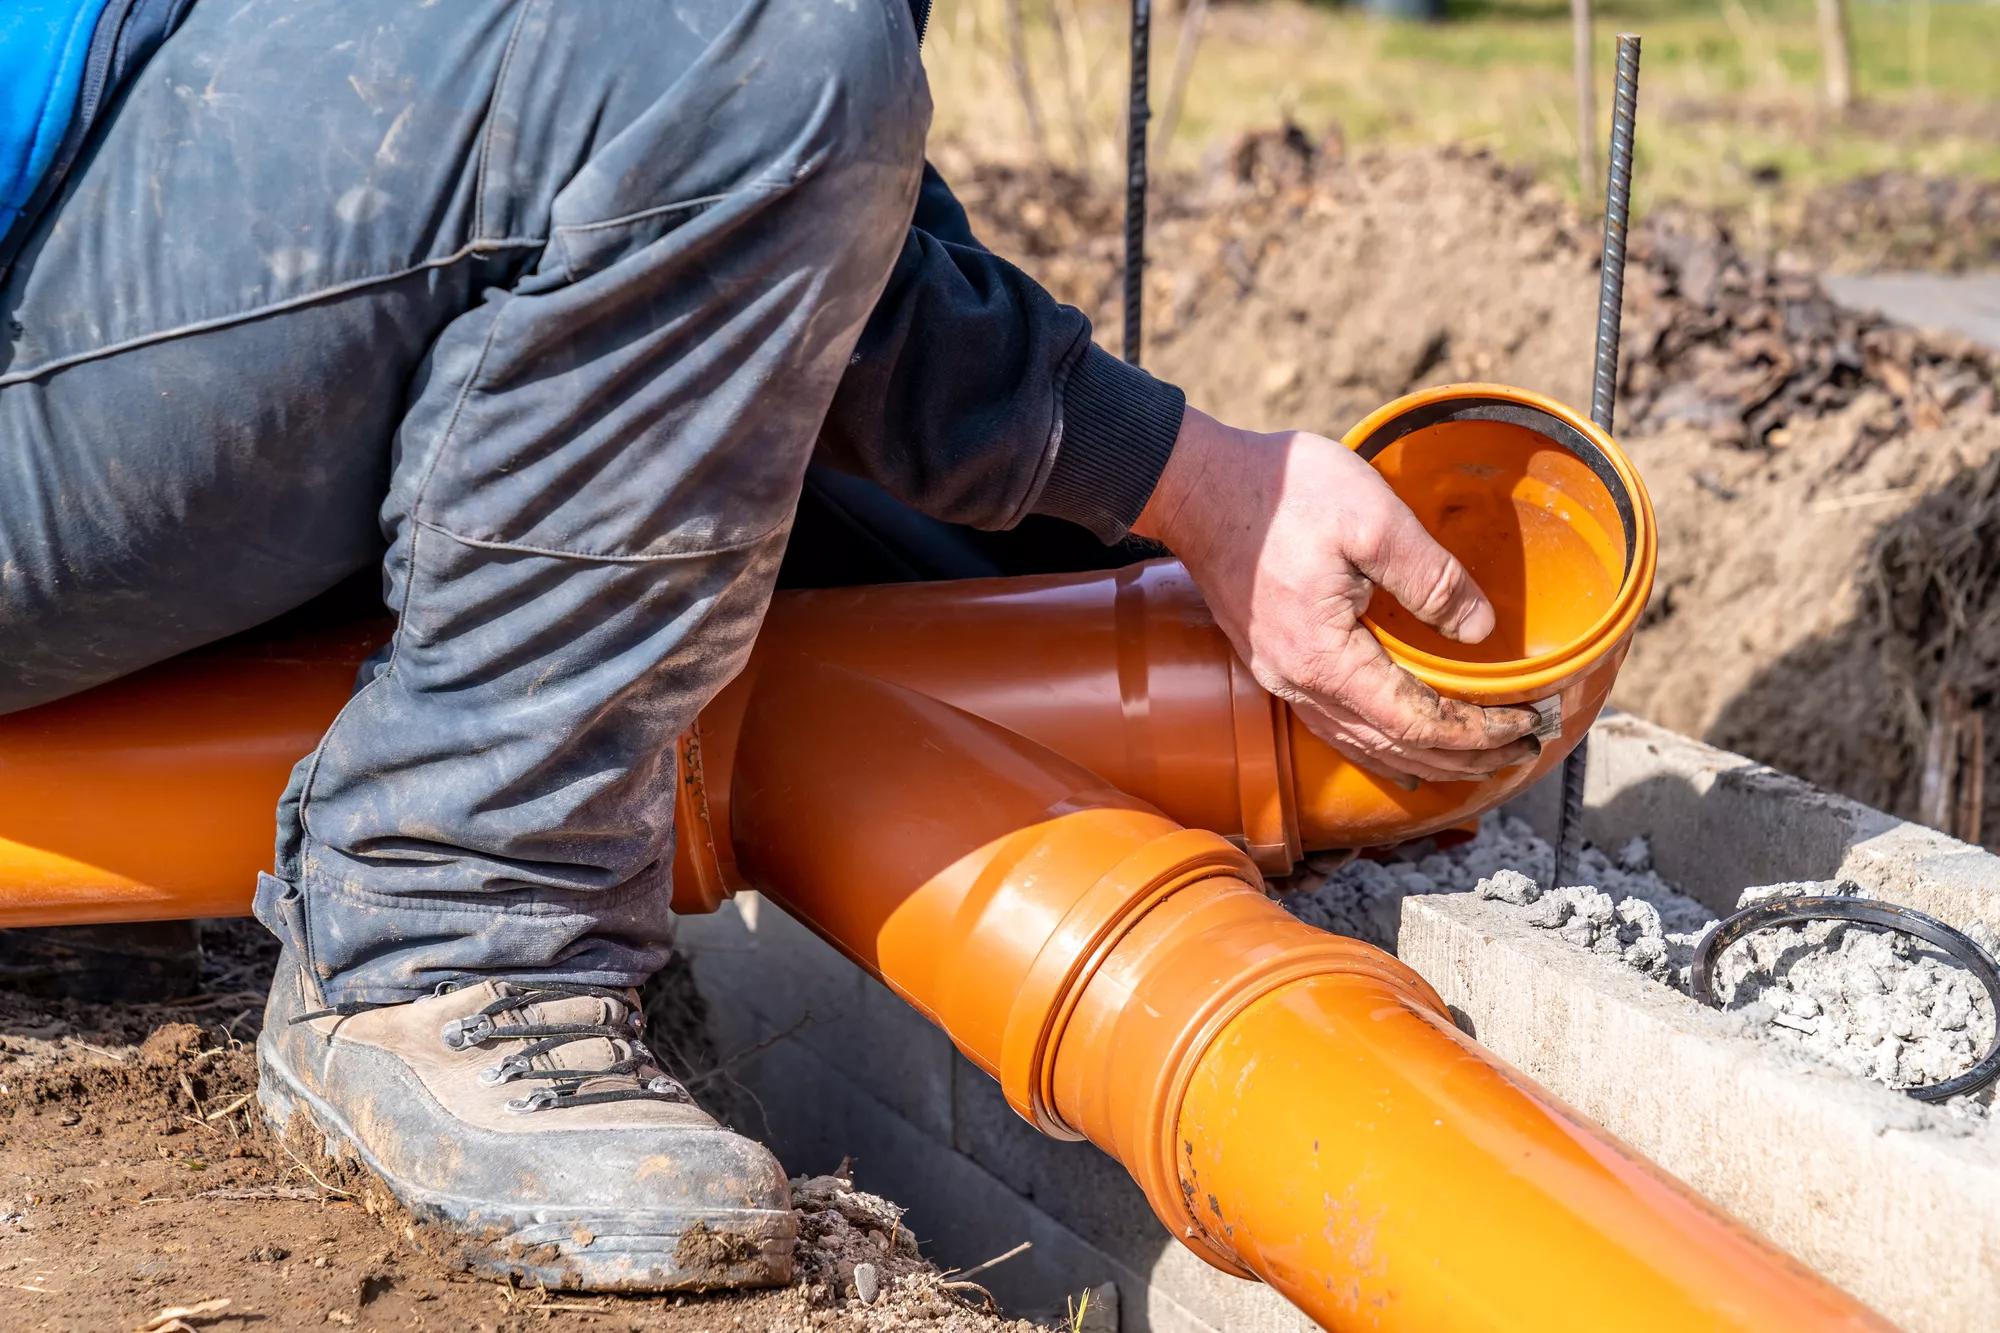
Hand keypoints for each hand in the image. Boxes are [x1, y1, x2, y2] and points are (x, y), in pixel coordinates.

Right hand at [1133, 406, 1540, 783]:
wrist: (1199, 483)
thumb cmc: (1282, 492)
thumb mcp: (1373, 518)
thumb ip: (1431, 577)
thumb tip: (1478, 630)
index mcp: (1326, 657)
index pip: (1416, 722)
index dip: (1477, 732)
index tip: (1527, 723)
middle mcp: (1299, 684)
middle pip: (1393, 748)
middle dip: (1463, 756)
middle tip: (1521, 749)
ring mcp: (1280, 678)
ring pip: (1363, 744)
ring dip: (1424, 758)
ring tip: (1475, 758)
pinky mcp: (1273, 662)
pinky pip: (1336, 727)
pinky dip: (1381, 745)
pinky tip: (1401, 747)